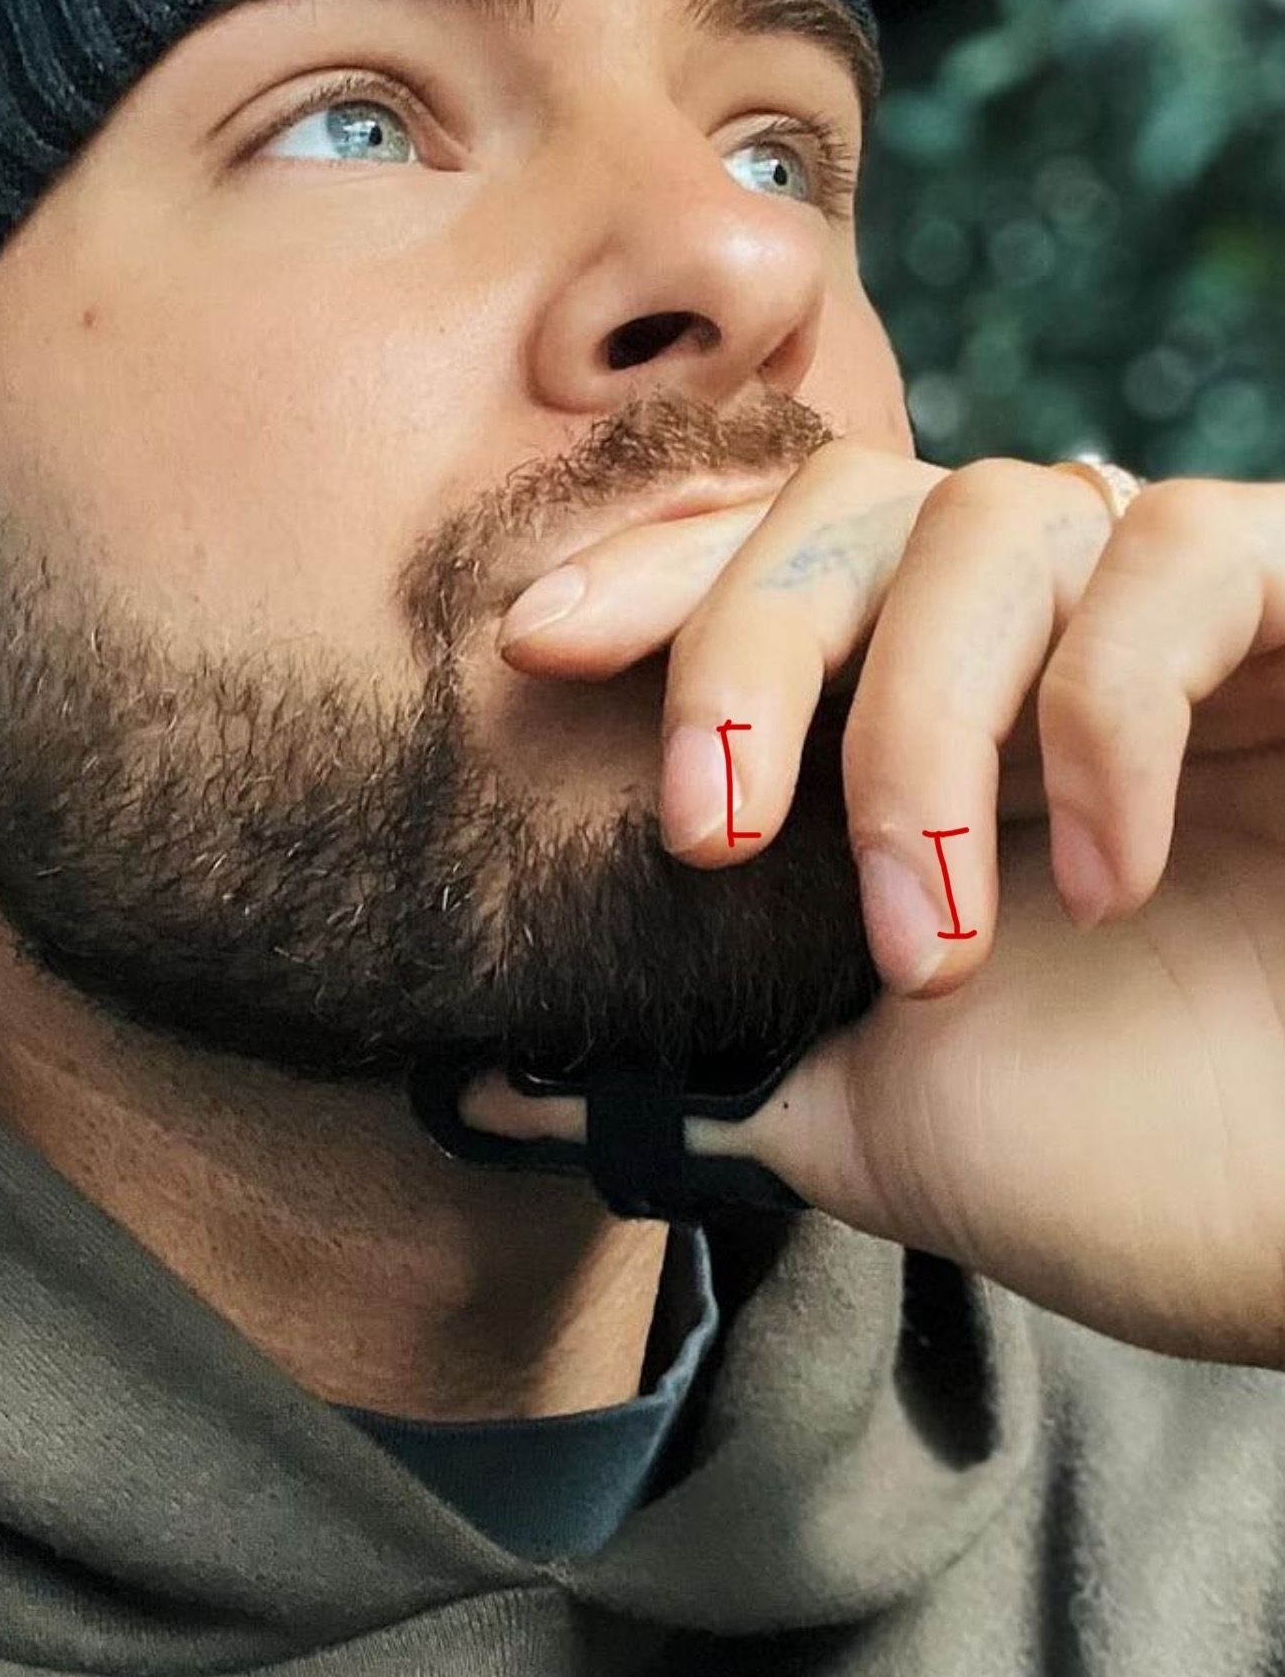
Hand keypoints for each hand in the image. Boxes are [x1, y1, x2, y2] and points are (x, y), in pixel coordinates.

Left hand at [462, 449, 1284, 1367]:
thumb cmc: (1155, 1174)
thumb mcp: (879, 1118)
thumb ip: (708, 1063)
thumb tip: (486, 1085)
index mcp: (941, 727)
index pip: (774, 565)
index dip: (652, 572)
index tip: (532, 645)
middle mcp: (1053, 643)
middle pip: (852, 503)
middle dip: (746, 647)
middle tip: (707, 837)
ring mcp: (1190, 617)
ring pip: (997, 512)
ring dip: (919, 725)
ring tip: (932, 942)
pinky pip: (1181, 553)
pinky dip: (1107, 711)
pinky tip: (1111, 881)